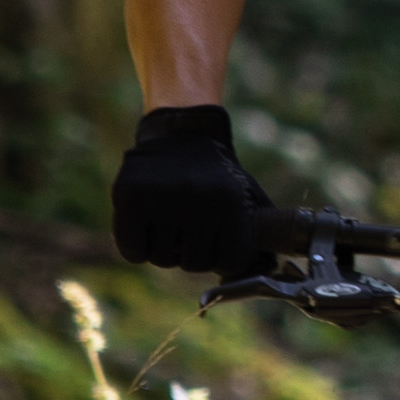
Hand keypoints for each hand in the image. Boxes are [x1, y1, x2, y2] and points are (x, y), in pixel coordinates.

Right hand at [110, 101, 282, 277]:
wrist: (181, 134)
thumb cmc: (216, 175)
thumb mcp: (247, 195)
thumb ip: (261, 232)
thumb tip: (270, 266)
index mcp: (230, 202)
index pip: (230, 263)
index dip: (221, 258)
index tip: (215, 243)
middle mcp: (198, 199)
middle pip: (194, 264)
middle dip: (190, 253)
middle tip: (188, 230)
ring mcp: (161, 198)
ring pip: (161, 259)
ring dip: (163, 249)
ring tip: (167, 222)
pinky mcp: (130, 196)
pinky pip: (132, 251)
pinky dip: (136, 247)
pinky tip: (144, 228)